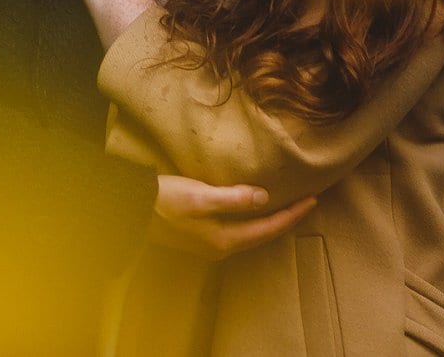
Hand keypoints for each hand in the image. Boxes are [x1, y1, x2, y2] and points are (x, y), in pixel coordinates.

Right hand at [148, 174, 315, 260]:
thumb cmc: (163, 199)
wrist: (130, 209)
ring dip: (270, 221)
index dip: (292, 214)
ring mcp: (209, 244)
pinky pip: (237, 231)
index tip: (313, 200)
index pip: (268, 228)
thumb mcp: (199, 195)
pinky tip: (254, 210)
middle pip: (263, 235)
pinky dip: (253, 221)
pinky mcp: (200, 236)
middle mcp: (220, 247)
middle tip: (307, 203)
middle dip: (286, 220)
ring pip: (251, 234)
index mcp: (223, 239)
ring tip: (287, 207)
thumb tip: (264, 198)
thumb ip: (233, 198)